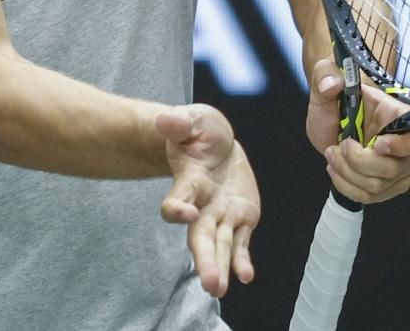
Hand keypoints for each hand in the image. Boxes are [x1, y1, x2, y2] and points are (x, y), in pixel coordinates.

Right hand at [156, 104, 259, 297]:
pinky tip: (246, 275)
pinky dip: (242, 259)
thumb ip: (178, 123)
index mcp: (189, 182)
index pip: (176, 201)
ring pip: (220, 244)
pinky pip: (240, 241)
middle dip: (205, 258)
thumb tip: (163, 118)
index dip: (177, 209)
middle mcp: (201, 206)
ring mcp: (221, 214)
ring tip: (220, 289)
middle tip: (211, 284)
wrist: (214, 141)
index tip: (185, 213)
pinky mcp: (240, 217)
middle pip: (199, 236)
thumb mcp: (190, 120)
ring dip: (220, 266)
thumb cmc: (197, 130)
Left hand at [305, 56, 409, 204]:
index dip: (405, 144)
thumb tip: (332, 82)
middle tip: (339, 146)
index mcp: (398, 114)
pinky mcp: (388, 185)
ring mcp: (400, 167)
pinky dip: (346, 186)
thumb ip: (325, 74)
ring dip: (347, 173)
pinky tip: (337, 169)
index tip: (377, 144)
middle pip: (394, 168)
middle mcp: (407, 143)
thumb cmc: (335, 103)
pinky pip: (369, 197)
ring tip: (333, 154)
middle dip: (358, 162)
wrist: (331, 127)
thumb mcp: (324, 83)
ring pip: (378, 185)